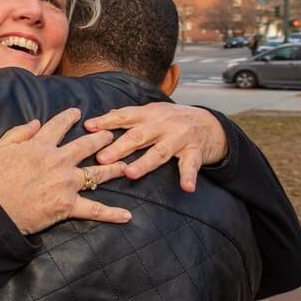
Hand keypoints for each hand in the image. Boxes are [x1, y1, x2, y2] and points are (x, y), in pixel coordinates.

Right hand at [0, 108, 130, 234]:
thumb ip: (19, 132)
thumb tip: (36, 122)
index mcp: (41, 146)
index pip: (58, 126)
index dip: (69, 117)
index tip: (77, 113)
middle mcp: (59, 161)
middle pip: (86, 146)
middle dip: (101, 138)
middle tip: (111, 135)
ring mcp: (66, 183)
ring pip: (97, 173)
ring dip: (114, 168)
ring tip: (126, 164)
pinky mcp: (68, 205)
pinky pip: (94, 210)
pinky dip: (112, 214)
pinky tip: (127, 215)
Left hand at [84, 102, 226, 192]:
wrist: (211, 123)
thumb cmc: (175, 119)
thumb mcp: (153, 112)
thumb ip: (131, 116)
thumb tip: (105, 116)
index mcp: (150, 114)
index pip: (125, 116)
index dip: (106, 121)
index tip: (88, 127)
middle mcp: (164, 124)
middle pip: (139, 136)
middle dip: (119, 147)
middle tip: (101, 158)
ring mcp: (180, 137)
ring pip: (160, 152)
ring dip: (144, 163)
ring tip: (130, 173)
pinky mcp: (196, 151)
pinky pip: (191, 165)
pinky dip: (189, 176)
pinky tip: (186, 187)